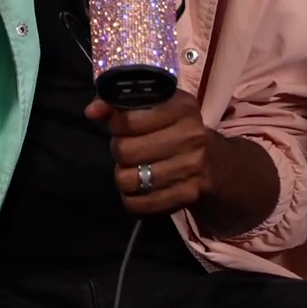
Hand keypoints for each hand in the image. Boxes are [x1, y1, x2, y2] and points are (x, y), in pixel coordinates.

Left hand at [87, 90, 215, 215]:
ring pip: (128, 180)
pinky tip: (140, 187)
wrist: (215, 164)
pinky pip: (137, 204)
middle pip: (125, 150)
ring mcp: (191, 168)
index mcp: (182, 107)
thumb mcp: (155, 106)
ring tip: (134, 167)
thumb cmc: (175, 128)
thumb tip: (92, 112)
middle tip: (128, 148)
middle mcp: (191, 136)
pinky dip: (132, 197)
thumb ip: (119, 104)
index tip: (120, 125)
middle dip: (119, 149)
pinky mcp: (186, 196)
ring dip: (124, 175)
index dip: (116, 124)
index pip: (129, 120)